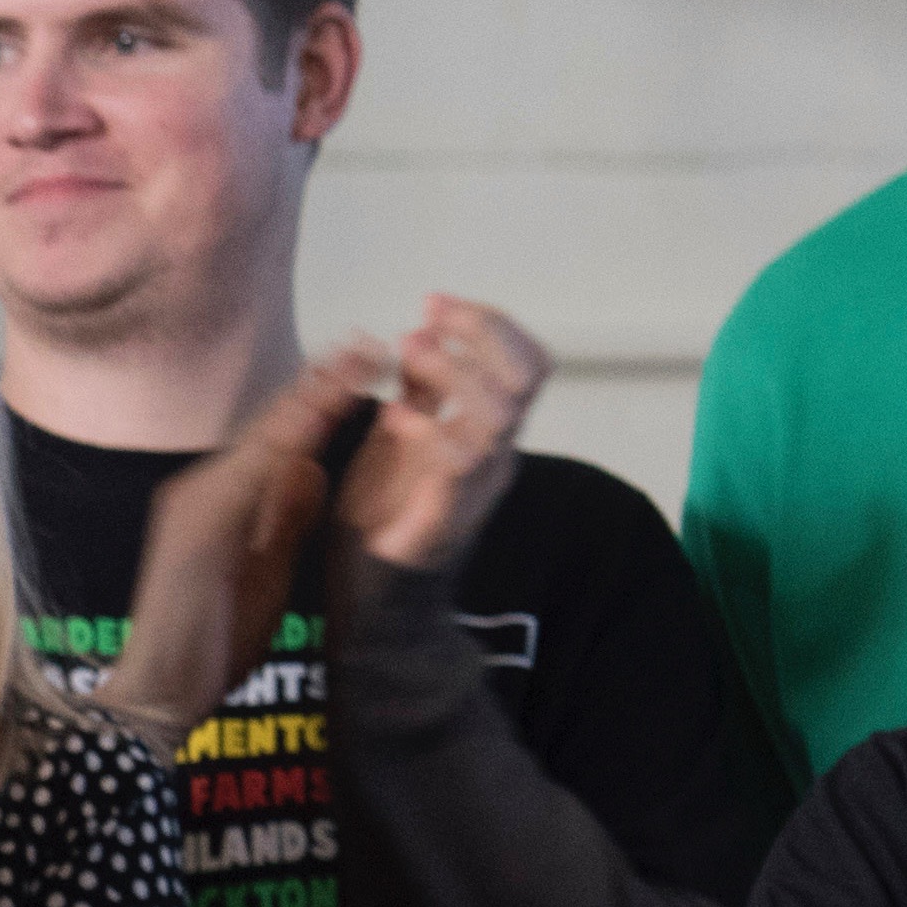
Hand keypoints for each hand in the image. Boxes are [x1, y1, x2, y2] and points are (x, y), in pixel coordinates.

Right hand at [97, 341, 384, 751]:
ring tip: (351, 365)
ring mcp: (195, 508)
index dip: (320, 401)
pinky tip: (314, 423)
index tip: (362, 366)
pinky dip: (282, 448)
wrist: (156, 694)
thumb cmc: (208, 642)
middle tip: (366, 343)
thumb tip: (312, 467)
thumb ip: (285, 518)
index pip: (279, 442)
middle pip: (269, 429)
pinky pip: (246, 481)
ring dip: (308, 402)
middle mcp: (201, 493)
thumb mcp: (265, 570)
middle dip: (319, 384)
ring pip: (260, 445)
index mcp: (221, 502)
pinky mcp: (195, 531)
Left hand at [336, 294, 546, 575]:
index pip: (524, 360)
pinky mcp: (447, 517)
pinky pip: (461, 465)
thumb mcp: (398, 438)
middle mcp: (497, 453)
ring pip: (502, 412)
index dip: (489, 322)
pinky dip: (429, 429)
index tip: (433, 302)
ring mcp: (478, 486)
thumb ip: (418, 392)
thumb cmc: (386, 518)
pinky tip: (391, 417)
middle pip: (527, 375)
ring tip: (407, 355)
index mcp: (487, 430)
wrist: (378, 603)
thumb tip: (421, 334)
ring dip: (454, 372)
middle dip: (480, 333)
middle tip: (426, 319)